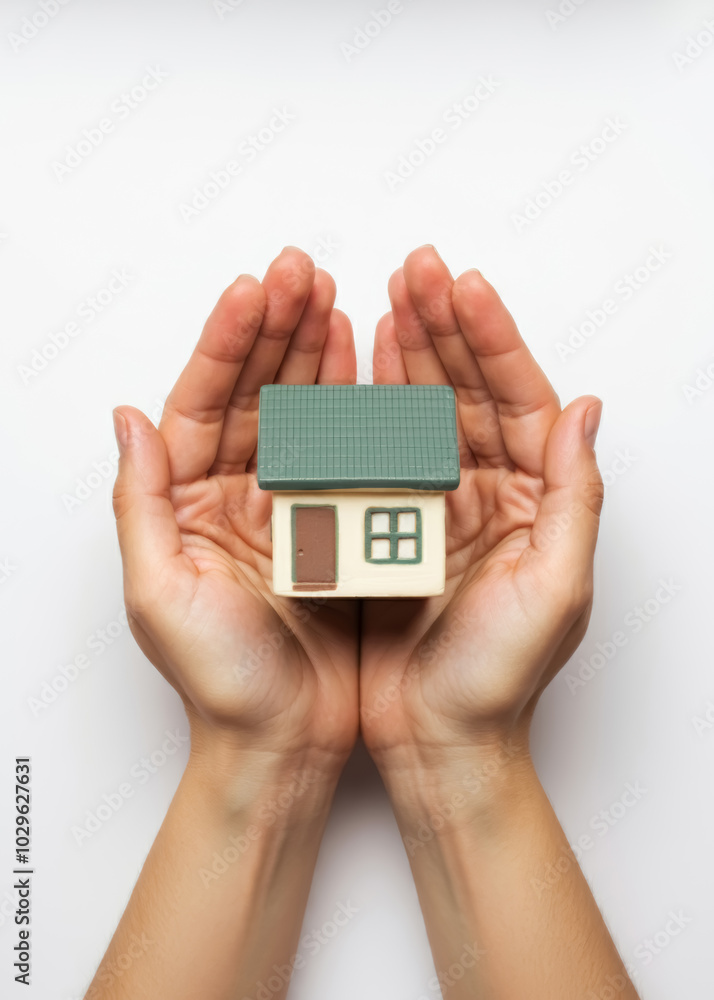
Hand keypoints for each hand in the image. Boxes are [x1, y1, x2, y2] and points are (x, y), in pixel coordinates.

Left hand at [112, 248, 358, 773]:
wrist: (282, 742)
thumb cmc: (219, 683)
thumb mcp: (158, 595)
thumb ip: (140, 501)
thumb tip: (126, 417)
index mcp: (186, 505)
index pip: (202, 404)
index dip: (228, 344)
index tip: (256, 291)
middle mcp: (234, 497)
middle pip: (254, 394)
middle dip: (277, 329)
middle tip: (302, 272)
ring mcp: (287, 507)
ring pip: (301, 414)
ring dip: (315, 354)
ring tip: (333, 297)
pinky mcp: (334, 527)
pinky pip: (345, 456)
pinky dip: (356, 408)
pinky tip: (364, 363)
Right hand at [360, 246, 603, 770]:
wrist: (438, 741)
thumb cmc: (500, 680)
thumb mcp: (557, 590)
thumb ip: (575, 496)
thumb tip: (586, 408)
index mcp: (536, 500)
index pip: (520, 399)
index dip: (493, 338)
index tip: (463, 286)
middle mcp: (489, 492)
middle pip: (468, 390)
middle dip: (444, 325)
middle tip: (417, 268)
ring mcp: (436, 504)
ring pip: (422, 410)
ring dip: (408, 350)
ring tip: (389, 293)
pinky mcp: (388, 524)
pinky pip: (377, 452)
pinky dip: (368, 404)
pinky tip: (360, 361)